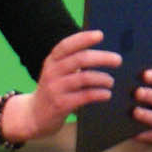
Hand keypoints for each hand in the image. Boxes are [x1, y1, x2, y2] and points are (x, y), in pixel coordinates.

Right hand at [13, 28, 120, 142]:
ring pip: (84, 78)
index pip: (66, 45)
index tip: (100, 35)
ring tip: (111, 81)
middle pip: (80, 59)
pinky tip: (106, 94)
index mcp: (52, 60)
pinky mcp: (60, 104)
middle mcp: (52, 72)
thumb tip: (102, 52)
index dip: (83, 38)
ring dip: (102, 78)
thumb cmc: (53, 90)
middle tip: (118, 60)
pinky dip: (99, 94)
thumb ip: (72, 61)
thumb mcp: (56, 72)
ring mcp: (55, 88)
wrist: (33, 116)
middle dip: (102, 58)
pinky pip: (85, 96)